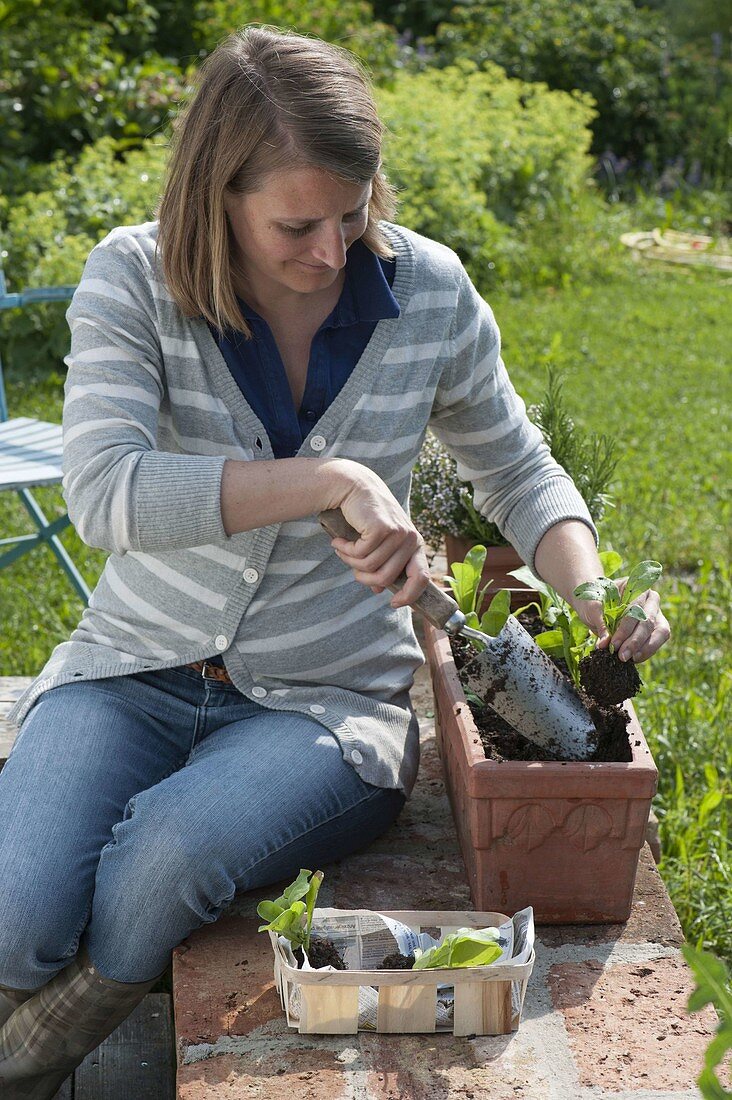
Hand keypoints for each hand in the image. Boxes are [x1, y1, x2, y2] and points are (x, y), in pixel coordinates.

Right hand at [326, 465, 430, 608]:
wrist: (355, 487)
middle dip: (364, 579)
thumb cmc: (367, 518)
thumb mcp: (379, 543)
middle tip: (352, 570)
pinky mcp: (382, 528)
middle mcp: (411, 539)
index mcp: (415, 545)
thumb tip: (378, 591)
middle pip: (386, 578)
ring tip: (343, 549)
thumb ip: (381, 565)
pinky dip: (345, 550)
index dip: (409, 596)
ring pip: (370, 567)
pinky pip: (360, 554)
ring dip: (350, 562)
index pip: (422, 578)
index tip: (393, 604)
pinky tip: (339, 541)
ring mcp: (399, 533)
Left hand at [576, 577, 670, 663]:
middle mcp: (650, 598)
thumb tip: (605, 643)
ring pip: (660, 631)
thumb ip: (600, 623)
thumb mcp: (592, 609)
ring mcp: (656, 613)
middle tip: (622, 656)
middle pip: (649, 621)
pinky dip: (647, 651)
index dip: (626, 628)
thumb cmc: (595, 602)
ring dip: (645, 648)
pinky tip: (634, 658)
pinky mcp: (657, 627)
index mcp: (635, 586)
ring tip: (630, 659)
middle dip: (635, 641)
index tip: (613, 643)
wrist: (596, 604)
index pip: (635, 607)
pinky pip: (657, 640)